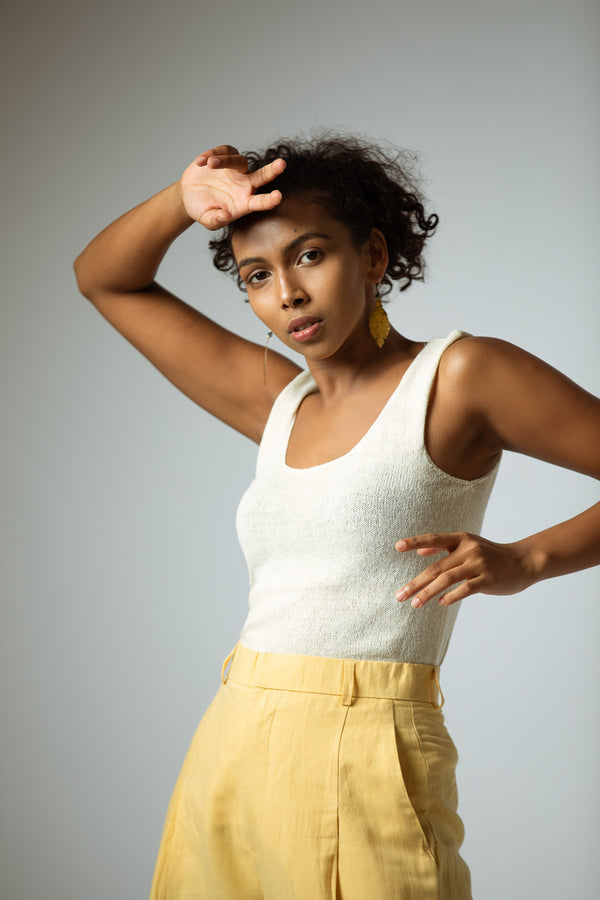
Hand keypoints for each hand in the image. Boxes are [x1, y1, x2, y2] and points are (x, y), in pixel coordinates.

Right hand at [180, 144, 285, 229]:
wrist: (189, 194)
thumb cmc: (203, 209)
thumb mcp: (207, 219)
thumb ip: (216, 221)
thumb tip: (225, 216)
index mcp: (244, 202)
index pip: (260, 202)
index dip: (269, 200)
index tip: (278, 196)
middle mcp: (244, 184)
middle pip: (262, 176)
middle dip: (272, 170)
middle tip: (282, 164)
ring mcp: (236, 169)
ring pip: (238, 161)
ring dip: (224, 161)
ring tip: (210, 164)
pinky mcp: (225, 156)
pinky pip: (223, 151)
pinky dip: (211, 155)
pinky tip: (200, 163)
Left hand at [394, 532, 535, 607]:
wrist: (522, 562)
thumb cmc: (490, 555)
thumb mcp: (468, 545)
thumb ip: (445, 547)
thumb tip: (420, 552)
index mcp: (461, 538)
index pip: (434, 538)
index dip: (415, 542)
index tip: (397, 546)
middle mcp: (468, 549)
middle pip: (436, 567)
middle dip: (416, 583)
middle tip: (400, 595)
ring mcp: (478, 564)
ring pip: (446, 579)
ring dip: (428, 593)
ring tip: (414, 603)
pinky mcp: (487, 579)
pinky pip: (465, 589)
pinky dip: (451, 596)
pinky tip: (440, 603)